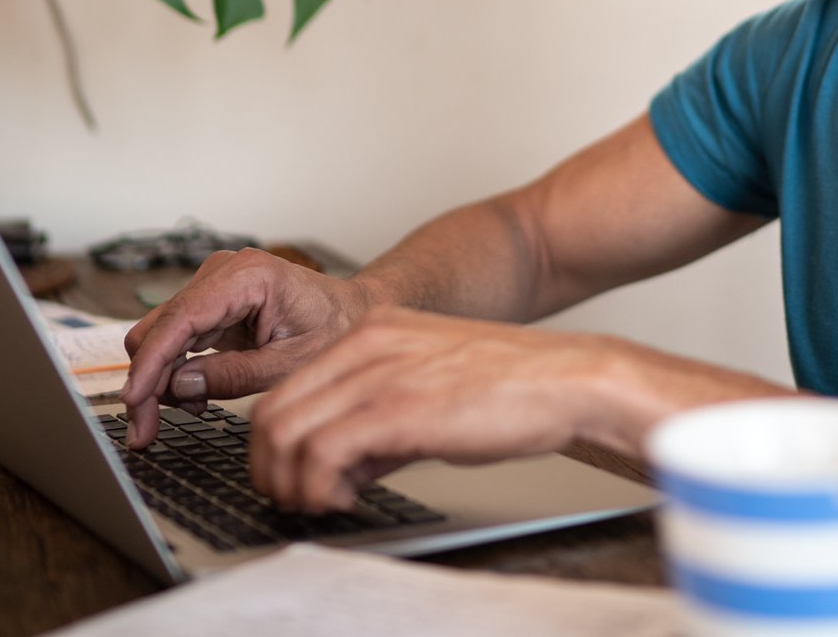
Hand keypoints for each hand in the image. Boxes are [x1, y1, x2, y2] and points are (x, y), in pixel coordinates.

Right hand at [121, 248, 371, 448]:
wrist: (351, 313)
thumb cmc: (333, 329)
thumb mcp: (290, 364)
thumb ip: (235, 375)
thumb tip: (179, 386)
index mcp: (248, 276)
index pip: (181, 318)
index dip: (150, 362)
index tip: (134, 401)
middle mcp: (223, 272)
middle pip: (159, 328)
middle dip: (148, 380)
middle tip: (146, 431)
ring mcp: (213, 285)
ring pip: (160, 336)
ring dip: (163, 380)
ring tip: (190, 411)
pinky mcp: (210, 303)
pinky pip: (175, 339)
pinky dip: (176, 371)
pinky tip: (196, 397)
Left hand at [248, 307, 636, 510]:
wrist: (568, 378)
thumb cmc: (511, 387)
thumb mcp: (428, 386)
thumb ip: (379, 417)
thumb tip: (343, 464)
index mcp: (370, 333)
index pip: (283, 392)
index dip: (276, 448)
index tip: (295, 478)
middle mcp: (365, 345)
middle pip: (270, 415)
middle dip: (272, 471)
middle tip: (300, 500)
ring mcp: (379, 374)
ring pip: (284, 434)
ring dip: (292, 484)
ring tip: (325, 502)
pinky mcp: (398, 408)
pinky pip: (321, 453)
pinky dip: (319, 488)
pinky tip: (347, 498)